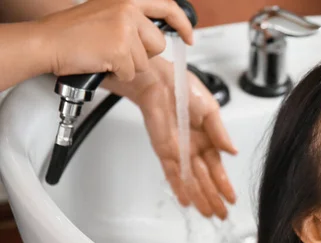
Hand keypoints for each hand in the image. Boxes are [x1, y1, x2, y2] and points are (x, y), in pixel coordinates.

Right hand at [36, 0, 193, 80]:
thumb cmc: (72, 32)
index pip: (168, 8)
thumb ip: (133, 19)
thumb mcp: (107, 13)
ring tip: (105, 54)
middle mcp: (128, 9)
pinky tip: (102, 62)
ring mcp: (125, 29)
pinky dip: (118, 74)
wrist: (48, 42)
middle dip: (143, 54)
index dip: (182, 25)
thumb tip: (154, 34)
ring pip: (145, 61)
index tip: (189, 36)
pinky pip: (132, 73)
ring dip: (128, 65)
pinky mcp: (121, 49)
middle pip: (158, 44)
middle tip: (118, 50)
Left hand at [103, 56, 237, 219]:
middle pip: (205, 179)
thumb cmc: (185, 89)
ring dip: (199, 197)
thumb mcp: (212, 111)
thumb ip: (221, 133)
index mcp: (207, 139)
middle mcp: (194, 148)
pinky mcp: (164, 150)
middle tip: (222, 215)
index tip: (232, 199)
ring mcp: (179, 152)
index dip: (225, 184)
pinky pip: (173, 173)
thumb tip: (233, 152)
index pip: (218, 168)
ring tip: (208, 214)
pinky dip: (179, 187)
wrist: (161, 80)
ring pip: (191, 180)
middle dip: (214, 198)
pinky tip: (186, 201)